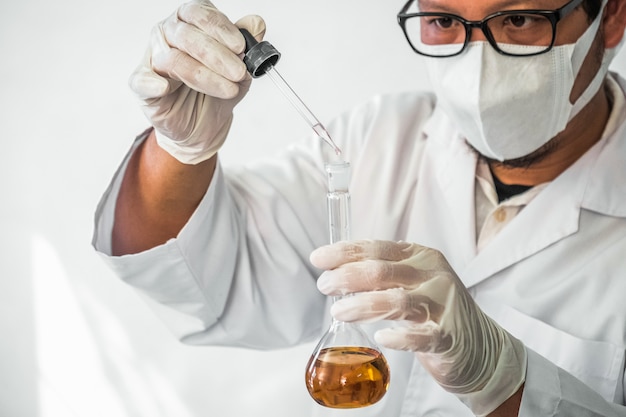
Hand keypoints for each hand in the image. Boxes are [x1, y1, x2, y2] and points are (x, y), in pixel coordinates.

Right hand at [129, 1, 264, 163]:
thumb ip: (248, 46)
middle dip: (217, 54)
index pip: (200, 13)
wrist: (203, 126)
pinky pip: (142, 79)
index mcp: (190, 23)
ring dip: (204, 76)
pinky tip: (164, 88)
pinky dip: (152, 83)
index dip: (221, 28)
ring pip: (173, 59)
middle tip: (239, 72)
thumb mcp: (240, 70)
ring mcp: (154, 58)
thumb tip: (256, 23)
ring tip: (229, 90)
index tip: (240, 46)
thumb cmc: (216, 92)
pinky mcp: (142, 84)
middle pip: (187, 35)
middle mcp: (169, 35)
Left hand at [310, 240, 525, 416]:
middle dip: (347, 277)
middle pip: (382, 271)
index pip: (377, 248)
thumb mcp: (412, 282)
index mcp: (421, 257)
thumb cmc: (435, 311)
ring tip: (338, 311)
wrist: (480, 346)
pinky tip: (381, 337)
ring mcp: (442, 305)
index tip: (318, 258)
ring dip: (362, 305)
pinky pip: (421, 336)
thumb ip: (382, 274)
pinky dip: (399, 336)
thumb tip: (335, 271)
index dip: (345, 252)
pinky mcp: (448, 336)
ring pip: (397, 301)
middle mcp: (433, 275)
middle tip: (325, 287)